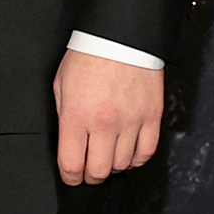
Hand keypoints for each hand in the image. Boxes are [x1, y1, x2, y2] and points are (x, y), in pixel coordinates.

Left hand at [52, 50, 161, 186]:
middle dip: (90, 176)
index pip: (72, 165)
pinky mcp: (151, 116)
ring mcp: (131, 121)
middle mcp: (104, 123)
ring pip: (123, 165)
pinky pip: (147, 151)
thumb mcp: (62, 85)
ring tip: (107, 157)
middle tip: (88, 170)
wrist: (119, 36)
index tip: (71, 176)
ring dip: (113, 166)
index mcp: (77, 116)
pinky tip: (129, 153)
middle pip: (98, 171)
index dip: (70, 177)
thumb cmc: (89, 55)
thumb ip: (64, 117)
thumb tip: (68, 142)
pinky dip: (137, 158)